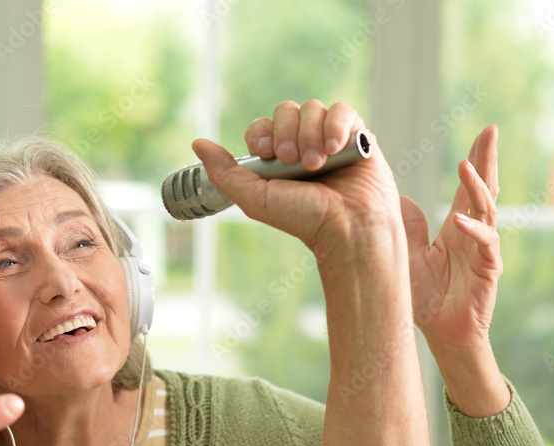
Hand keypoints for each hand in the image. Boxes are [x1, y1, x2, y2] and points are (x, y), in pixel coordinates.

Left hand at [191, 100, 401, 258]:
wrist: (347, 228)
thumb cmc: (304, 219)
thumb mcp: (255, 199)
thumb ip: (225, 172)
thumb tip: (198, 144)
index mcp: (277, 157)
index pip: (263, 126)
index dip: (263, 134)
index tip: (268, 154)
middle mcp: (302, 143)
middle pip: (286, 111)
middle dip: (286, 134)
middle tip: (291, 161)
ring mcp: (329, 137)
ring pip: (313, 108)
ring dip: (310, 135)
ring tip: (317, 164)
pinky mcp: (356, 135)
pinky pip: (342, 110)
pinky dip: (336, 125)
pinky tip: (335, 148)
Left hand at [402, 125, 501, 350]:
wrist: (440, 333)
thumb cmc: (424, 297)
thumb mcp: (408, 255)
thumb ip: (408, 228)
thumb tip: (397, 198)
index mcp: (457, 228)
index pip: (468, 188)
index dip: (476, 161)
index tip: (483, 133)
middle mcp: (474, 235)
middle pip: (485, 190)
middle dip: (488, 160)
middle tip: (491, 132)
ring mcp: (484, 251)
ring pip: (487, 211)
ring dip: (476, 188)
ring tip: (466, 166)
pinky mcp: (488, 271)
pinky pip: (484, 245)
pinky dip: (473, 231)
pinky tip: (460, 220)